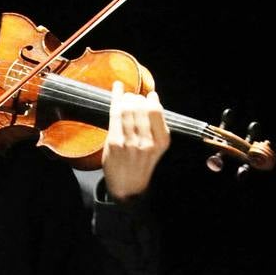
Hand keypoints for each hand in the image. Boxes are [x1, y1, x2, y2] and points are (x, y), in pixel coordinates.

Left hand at [102, 79, 169, 201]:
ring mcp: (129, 142)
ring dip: (126, 98)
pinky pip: (114, 114)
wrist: (127, 186)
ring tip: (125, 97)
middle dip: (136, 98)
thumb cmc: (142, 163)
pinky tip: (117, 88)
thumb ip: (156, 126)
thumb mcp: (157, 147)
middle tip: (133, 97)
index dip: (151, 100)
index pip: (156, 112)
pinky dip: (115, 98)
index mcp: (161, 142)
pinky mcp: (114, 142)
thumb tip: (152, 99)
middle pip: (140, 108)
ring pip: (127, 110)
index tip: (149, 95)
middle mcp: (146, 142)